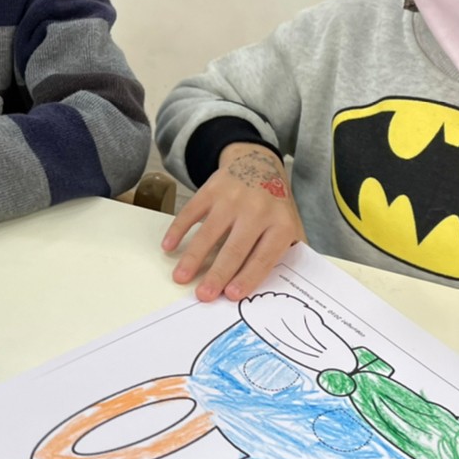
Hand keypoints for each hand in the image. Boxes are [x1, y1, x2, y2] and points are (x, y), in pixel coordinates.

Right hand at [161, 143, 305, 301]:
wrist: (259, 163)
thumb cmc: (273, 205)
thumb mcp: (290, 224)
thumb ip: (288, 252)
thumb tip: (283, 284)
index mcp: (280, 224)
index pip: (263, 257)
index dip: (247, 277)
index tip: (231, 295)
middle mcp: (257, 210)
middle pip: (235, 248)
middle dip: (217, 274)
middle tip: (203, 295)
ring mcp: (233, 197)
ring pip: (209, 232)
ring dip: (192, 257)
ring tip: (180, 277)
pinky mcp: (212, 188)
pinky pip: (191, 211)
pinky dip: (178, 229)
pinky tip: (168, 246)